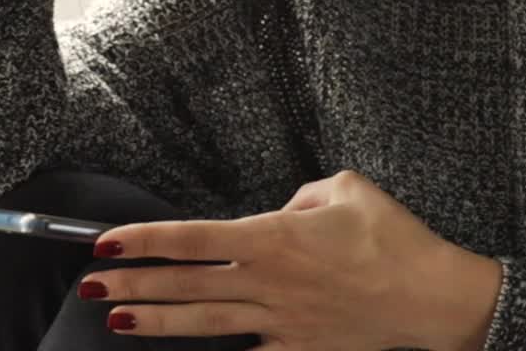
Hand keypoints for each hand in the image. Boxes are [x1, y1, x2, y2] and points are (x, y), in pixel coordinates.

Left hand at [81, 170, 503, 350]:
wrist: (437, 302)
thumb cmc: (396, 239)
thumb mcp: (348, 190)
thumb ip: (302, 196)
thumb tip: (283, 211)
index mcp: (275, 238)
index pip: (193, 238)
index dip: (145, 240)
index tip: (107, 242)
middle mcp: (268, 282)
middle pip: (186, 285)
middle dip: (132, 284)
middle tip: (88, 284)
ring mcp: (280, 323)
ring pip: (205, 323)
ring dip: (156, 322)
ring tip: (114, 320)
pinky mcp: (299, 350)